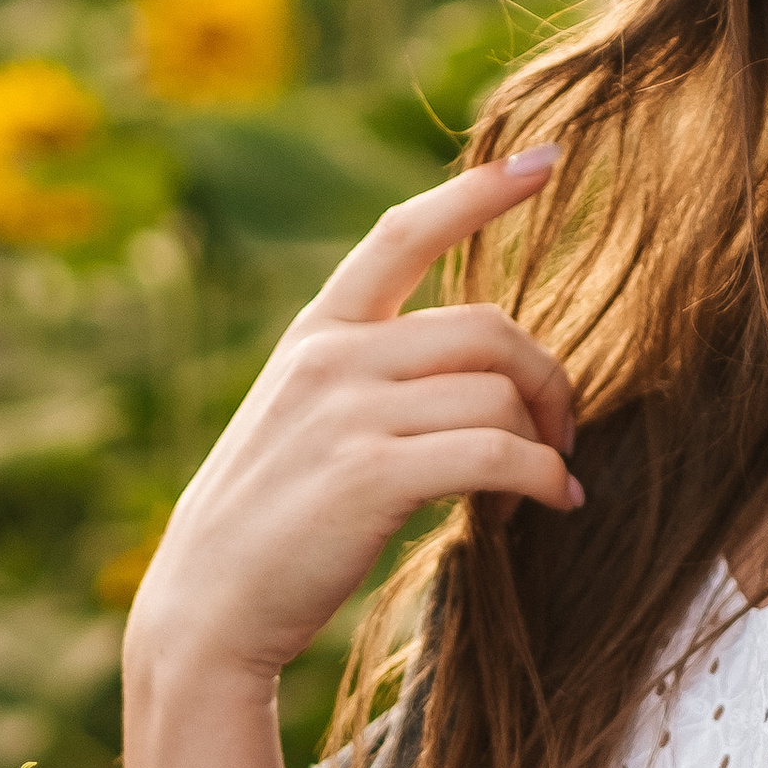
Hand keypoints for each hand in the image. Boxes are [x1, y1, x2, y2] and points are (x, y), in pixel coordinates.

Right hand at [124, 152, 578, 701]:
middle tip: (562, 434)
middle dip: (548, 379)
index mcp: (317, 333)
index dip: (481, 192)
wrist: (206, 610)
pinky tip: (552, 504)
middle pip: (488, 328)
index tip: (548, 158)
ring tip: (546, 486)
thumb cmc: (270, 525)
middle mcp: (332, 358)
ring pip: (498, 393)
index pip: (404, 233)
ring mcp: (347, 414)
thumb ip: (367, 375)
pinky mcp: (370, 476)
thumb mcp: (302, 419)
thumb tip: (477, 370)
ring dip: (547, 441)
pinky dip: (542, 478)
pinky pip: (495, 453)